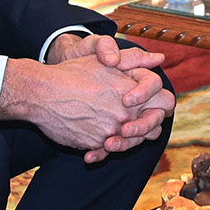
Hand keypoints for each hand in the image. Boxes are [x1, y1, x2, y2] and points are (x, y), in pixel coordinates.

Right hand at [0, 52, 173, 163]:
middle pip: (154, 126)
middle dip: (149, 124)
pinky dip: (103, 149)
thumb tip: (159, 58)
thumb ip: (135, 61)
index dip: (161, 104)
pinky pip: (107, 151)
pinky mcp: (95, 145)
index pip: (166, 102)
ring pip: (133, 142)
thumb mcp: (105, 62)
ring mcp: (111, 131)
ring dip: (127, 139)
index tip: (149, 103)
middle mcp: (125, 113)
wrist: (42, 94)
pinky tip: (96, 143)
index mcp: (132, 91)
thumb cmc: (72, 73)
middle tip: (135, 120)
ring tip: (114, 130)